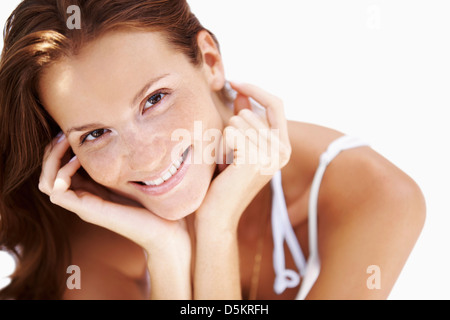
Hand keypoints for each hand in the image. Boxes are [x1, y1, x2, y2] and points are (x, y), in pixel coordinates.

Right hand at [38, 135, 190, 257]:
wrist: (165, 228)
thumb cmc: (152, 201)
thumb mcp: (130, 174)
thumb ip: (118, 161)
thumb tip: (114, 135)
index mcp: (90, 189)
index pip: (58, 170)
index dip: (58, 150)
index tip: (69, 132)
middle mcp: (83, 198)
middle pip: (47, 175)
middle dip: (51, 151)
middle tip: (63, 134)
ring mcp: (84, 206)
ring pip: (46, 184)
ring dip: (52, 160)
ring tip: (66, 143)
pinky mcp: (89, 211)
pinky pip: (58, 193)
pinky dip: (62, 174)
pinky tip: (77, 161)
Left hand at [196, 82, 291, 229]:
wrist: (216, 215)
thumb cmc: (224, 181)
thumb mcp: (238, 147)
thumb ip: (244, 121)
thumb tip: (241, 95)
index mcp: (283, 146)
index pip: (275, 104)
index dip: (255, 90)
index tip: (234, 82)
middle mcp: (283, 151)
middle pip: (251, 113)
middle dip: (232, 128)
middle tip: (229, 158)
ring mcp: (271, 155)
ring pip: (238, 121)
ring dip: (224, 140)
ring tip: (226, 164)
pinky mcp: (255, 159)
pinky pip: (230, 132)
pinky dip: (220, 146)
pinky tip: (223, 167)